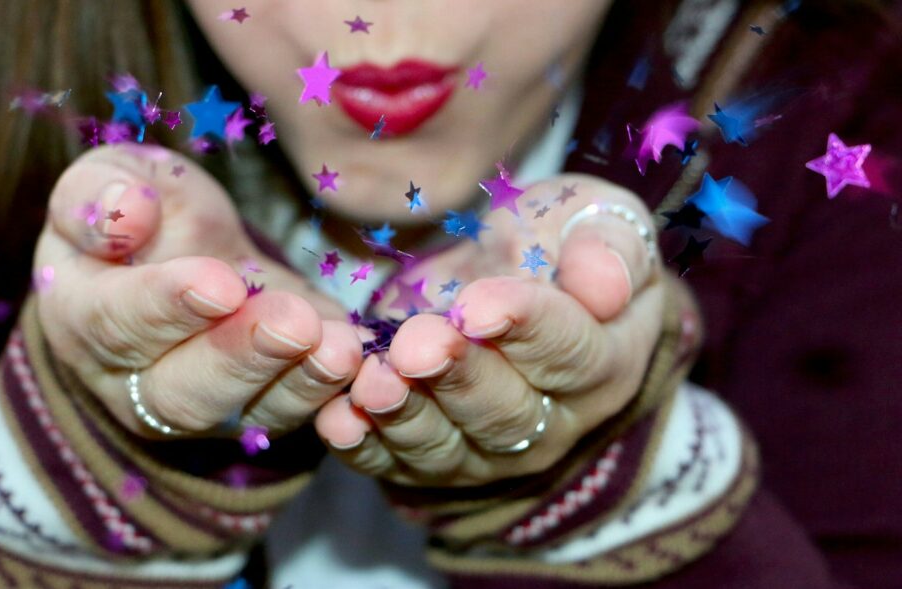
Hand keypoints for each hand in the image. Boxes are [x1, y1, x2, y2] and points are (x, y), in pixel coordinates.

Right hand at [34, 145, 361, 438]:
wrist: (193, 255)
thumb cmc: (145, 211)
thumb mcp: (112, 177)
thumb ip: (99, 191)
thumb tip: (127, 210)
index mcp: (81, 316)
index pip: (115, 323)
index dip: (166, 306)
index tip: (221, 282)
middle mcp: (132, 381)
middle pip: (181, 391)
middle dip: (242, 357)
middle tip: (294, 323)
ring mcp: (199, 405)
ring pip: (244, 415)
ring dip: (296, 384)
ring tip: (340, 349)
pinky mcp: (258, 407)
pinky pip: (293, 414)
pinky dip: (331, 392)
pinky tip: (363, 362)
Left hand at [314, 175, 666, 485]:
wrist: (508, 276)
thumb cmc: (560, 242)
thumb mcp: (600, 219)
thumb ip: (613, 245)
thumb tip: (604, 285)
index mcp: (603, 362)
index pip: (568, 351)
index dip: (522, 326)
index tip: (476, 305)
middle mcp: (550, 421)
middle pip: (504, 411)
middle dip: (455, 377)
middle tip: (416, 345)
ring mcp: (487, 448)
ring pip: (445, 444)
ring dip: (404, 415)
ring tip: (372, 382)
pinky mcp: (430, 456)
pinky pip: (394, 461)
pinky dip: (363, 446)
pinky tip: (336, 420)